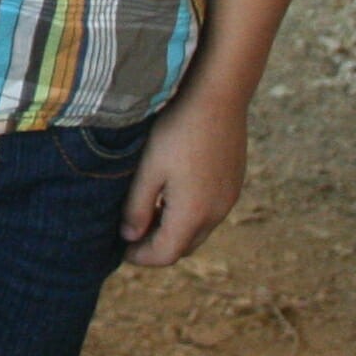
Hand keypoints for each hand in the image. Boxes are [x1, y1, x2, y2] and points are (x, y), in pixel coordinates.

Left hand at [121, 88, 247, 267]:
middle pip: (184, 247)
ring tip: (149, 213)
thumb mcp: (148, 169)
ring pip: (199, 231)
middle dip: (157, 247)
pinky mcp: (234, 184)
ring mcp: (229, 199)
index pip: (165, 254)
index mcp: (193, 214)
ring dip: (175, 231)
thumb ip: (137, 206)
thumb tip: (130, 236)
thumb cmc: (177, 131)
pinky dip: (190, 215)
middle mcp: (216, 213)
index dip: (141, 257)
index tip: (121, 250)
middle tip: (132, 233)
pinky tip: (173, 194)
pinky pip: (210, 212)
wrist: (218, 98)